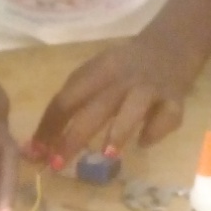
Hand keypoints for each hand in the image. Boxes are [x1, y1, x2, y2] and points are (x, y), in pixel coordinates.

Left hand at [31, 33, 190, 163]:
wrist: (170, 45)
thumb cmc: (122, 68)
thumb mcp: (95, 75)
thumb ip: (72, 103)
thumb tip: (39, 145)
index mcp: (96, 72)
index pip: (66, 99)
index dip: (49, 127)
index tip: (35, 153)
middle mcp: (121, 79)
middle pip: (94, 108)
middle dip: (73, 137)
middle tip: (58, 164)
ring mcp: (149, 88)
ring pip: (133, 109)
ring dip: (119, 130)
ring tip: (107, 156)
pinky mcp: (175, 99)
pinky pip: (167, 116)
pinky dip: (155, 131)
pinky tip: (144, 142)